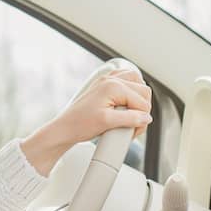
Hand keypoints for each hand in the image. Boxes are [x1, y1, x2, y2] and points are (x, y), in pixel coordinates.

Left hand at [22, 69, 151, 175]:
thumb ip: (130, 119)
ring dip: (139, 99)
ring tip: (132, 115)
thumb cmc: (80, 124)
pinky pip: (126, 82)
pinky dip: (130, 92)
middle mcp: (112, 79)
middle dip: (142, 109)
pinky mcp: (105, 86)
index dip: (142, 118)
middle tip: (133, 124)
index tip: (134, 130)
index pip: (142, 101)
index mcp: (113, 86)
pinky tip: (126, 105)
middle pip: (143, 90)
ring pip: (137, 83)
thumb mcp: (107, 123)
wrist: (65, 128)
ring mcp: (108, 81)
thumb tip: (146, 117)